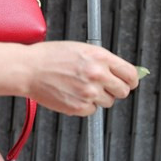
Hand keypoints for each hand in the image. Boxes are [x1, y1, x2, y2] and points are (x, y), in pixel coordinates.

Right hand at [0, 28, 138, 115]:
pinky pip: (93, 110)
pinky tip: (72, 94)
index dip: (131, 80)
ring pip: (108, 102)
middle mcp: (97, 75)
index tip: (129, 82)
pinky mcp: (80, 107)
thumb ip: (104, 60)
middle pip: (123, 91)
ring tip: (80, 87)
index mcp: (100, 57)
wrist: (28, 69)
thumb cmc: (52, 57)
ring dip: (99, 97)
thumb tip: (125, 72)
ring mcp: (89, 92)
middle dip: (116, 89)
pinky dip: (85, 105)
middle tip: (103, 86)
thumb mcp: (82, 49)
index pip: (130, 74)